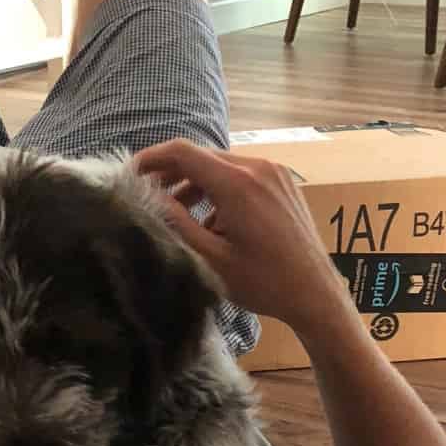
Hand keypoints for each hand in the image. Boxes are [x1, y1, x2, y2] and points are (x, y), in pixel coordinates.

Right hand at [135, 138, 347, 336]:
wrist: (315, 293)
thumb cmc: (263, 282)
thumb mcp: (210, 258)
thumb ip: (176, 223)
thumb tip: (147, 198)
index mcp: (237, 183)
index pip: (182, 152)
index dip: (151, 158)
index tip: (130, 175)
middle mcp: (257, 168)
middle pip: (202, 156)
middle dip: (171, 173)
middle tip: (148, 195)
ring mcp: (274, 173)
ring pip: (222, 166)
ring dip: (195, 184)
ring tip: (177, 213)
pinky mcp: (283, 183)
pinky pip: (242, 176)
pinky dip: (220, 190)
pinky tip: (212, 221)